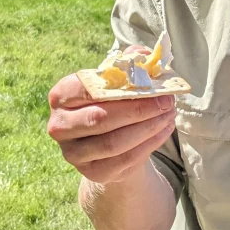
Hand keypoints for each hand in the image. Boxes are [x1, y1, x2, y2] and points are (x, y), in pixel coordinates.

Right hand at [47, 46, 176, 184]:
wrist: (108, 145)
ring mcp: (74, 153)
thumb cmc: (111, 104)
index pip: (85, 89)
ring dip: (147, 128)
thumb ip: (128, 64)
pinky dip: (149, 144)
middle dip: (138, 109)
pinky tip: (165, 130)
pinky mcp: (92, 173)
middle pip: (100, 118)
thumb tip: (144, 56)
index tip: (153, 85)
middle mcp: (60, 126)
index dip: (121, 87)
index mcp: (61, 96)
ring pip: (114, 142)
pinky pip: (124, 160)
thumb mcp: (116, 81)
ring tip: (169, 115)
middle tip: (167, 102)